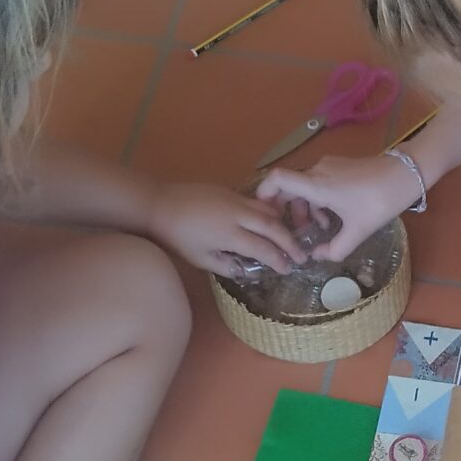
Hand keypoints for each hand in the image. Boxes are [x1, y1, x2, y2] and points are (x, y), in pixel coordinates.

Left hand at [149, 182, 303, 276]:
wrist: (159, 203)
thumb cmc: (177, 237)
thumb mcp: (200, 258)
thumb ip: (226, 265)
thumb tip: (246, 270)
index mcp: (230, 234)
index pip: (264, 248)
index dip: (279, 259)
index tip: (289, 269)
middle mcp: (238, 214)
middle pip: (273, 226)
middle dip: (289, 242)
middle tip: (301, 254)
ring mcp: (235, 199)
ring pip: (268, 210)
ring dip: (282, 224)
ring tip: (289, 237)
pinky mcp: (230, 191)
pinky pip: (256, 202)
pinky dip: (268, 212)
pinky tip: (269, 222)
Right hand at [257, 153, 420, 259]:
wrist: (407, 174)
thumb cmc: (379, 201)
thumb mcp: (358, 232)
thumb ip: (334, 249)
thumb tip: (316, 257)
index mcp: (316, 185)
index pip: (276, 179)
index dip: (264, 193)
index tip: (264, 213)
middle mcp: (317, 171)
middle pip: (288, 187)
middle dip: (288, 210)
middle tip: (295, 233)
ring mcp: (329, 166)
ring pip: (305, 186)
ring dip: (306, 208)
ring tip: (319, 228)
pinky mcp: (339, 166)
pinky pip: (318, 182)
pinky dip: (318, 200)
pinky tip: (333, 216)